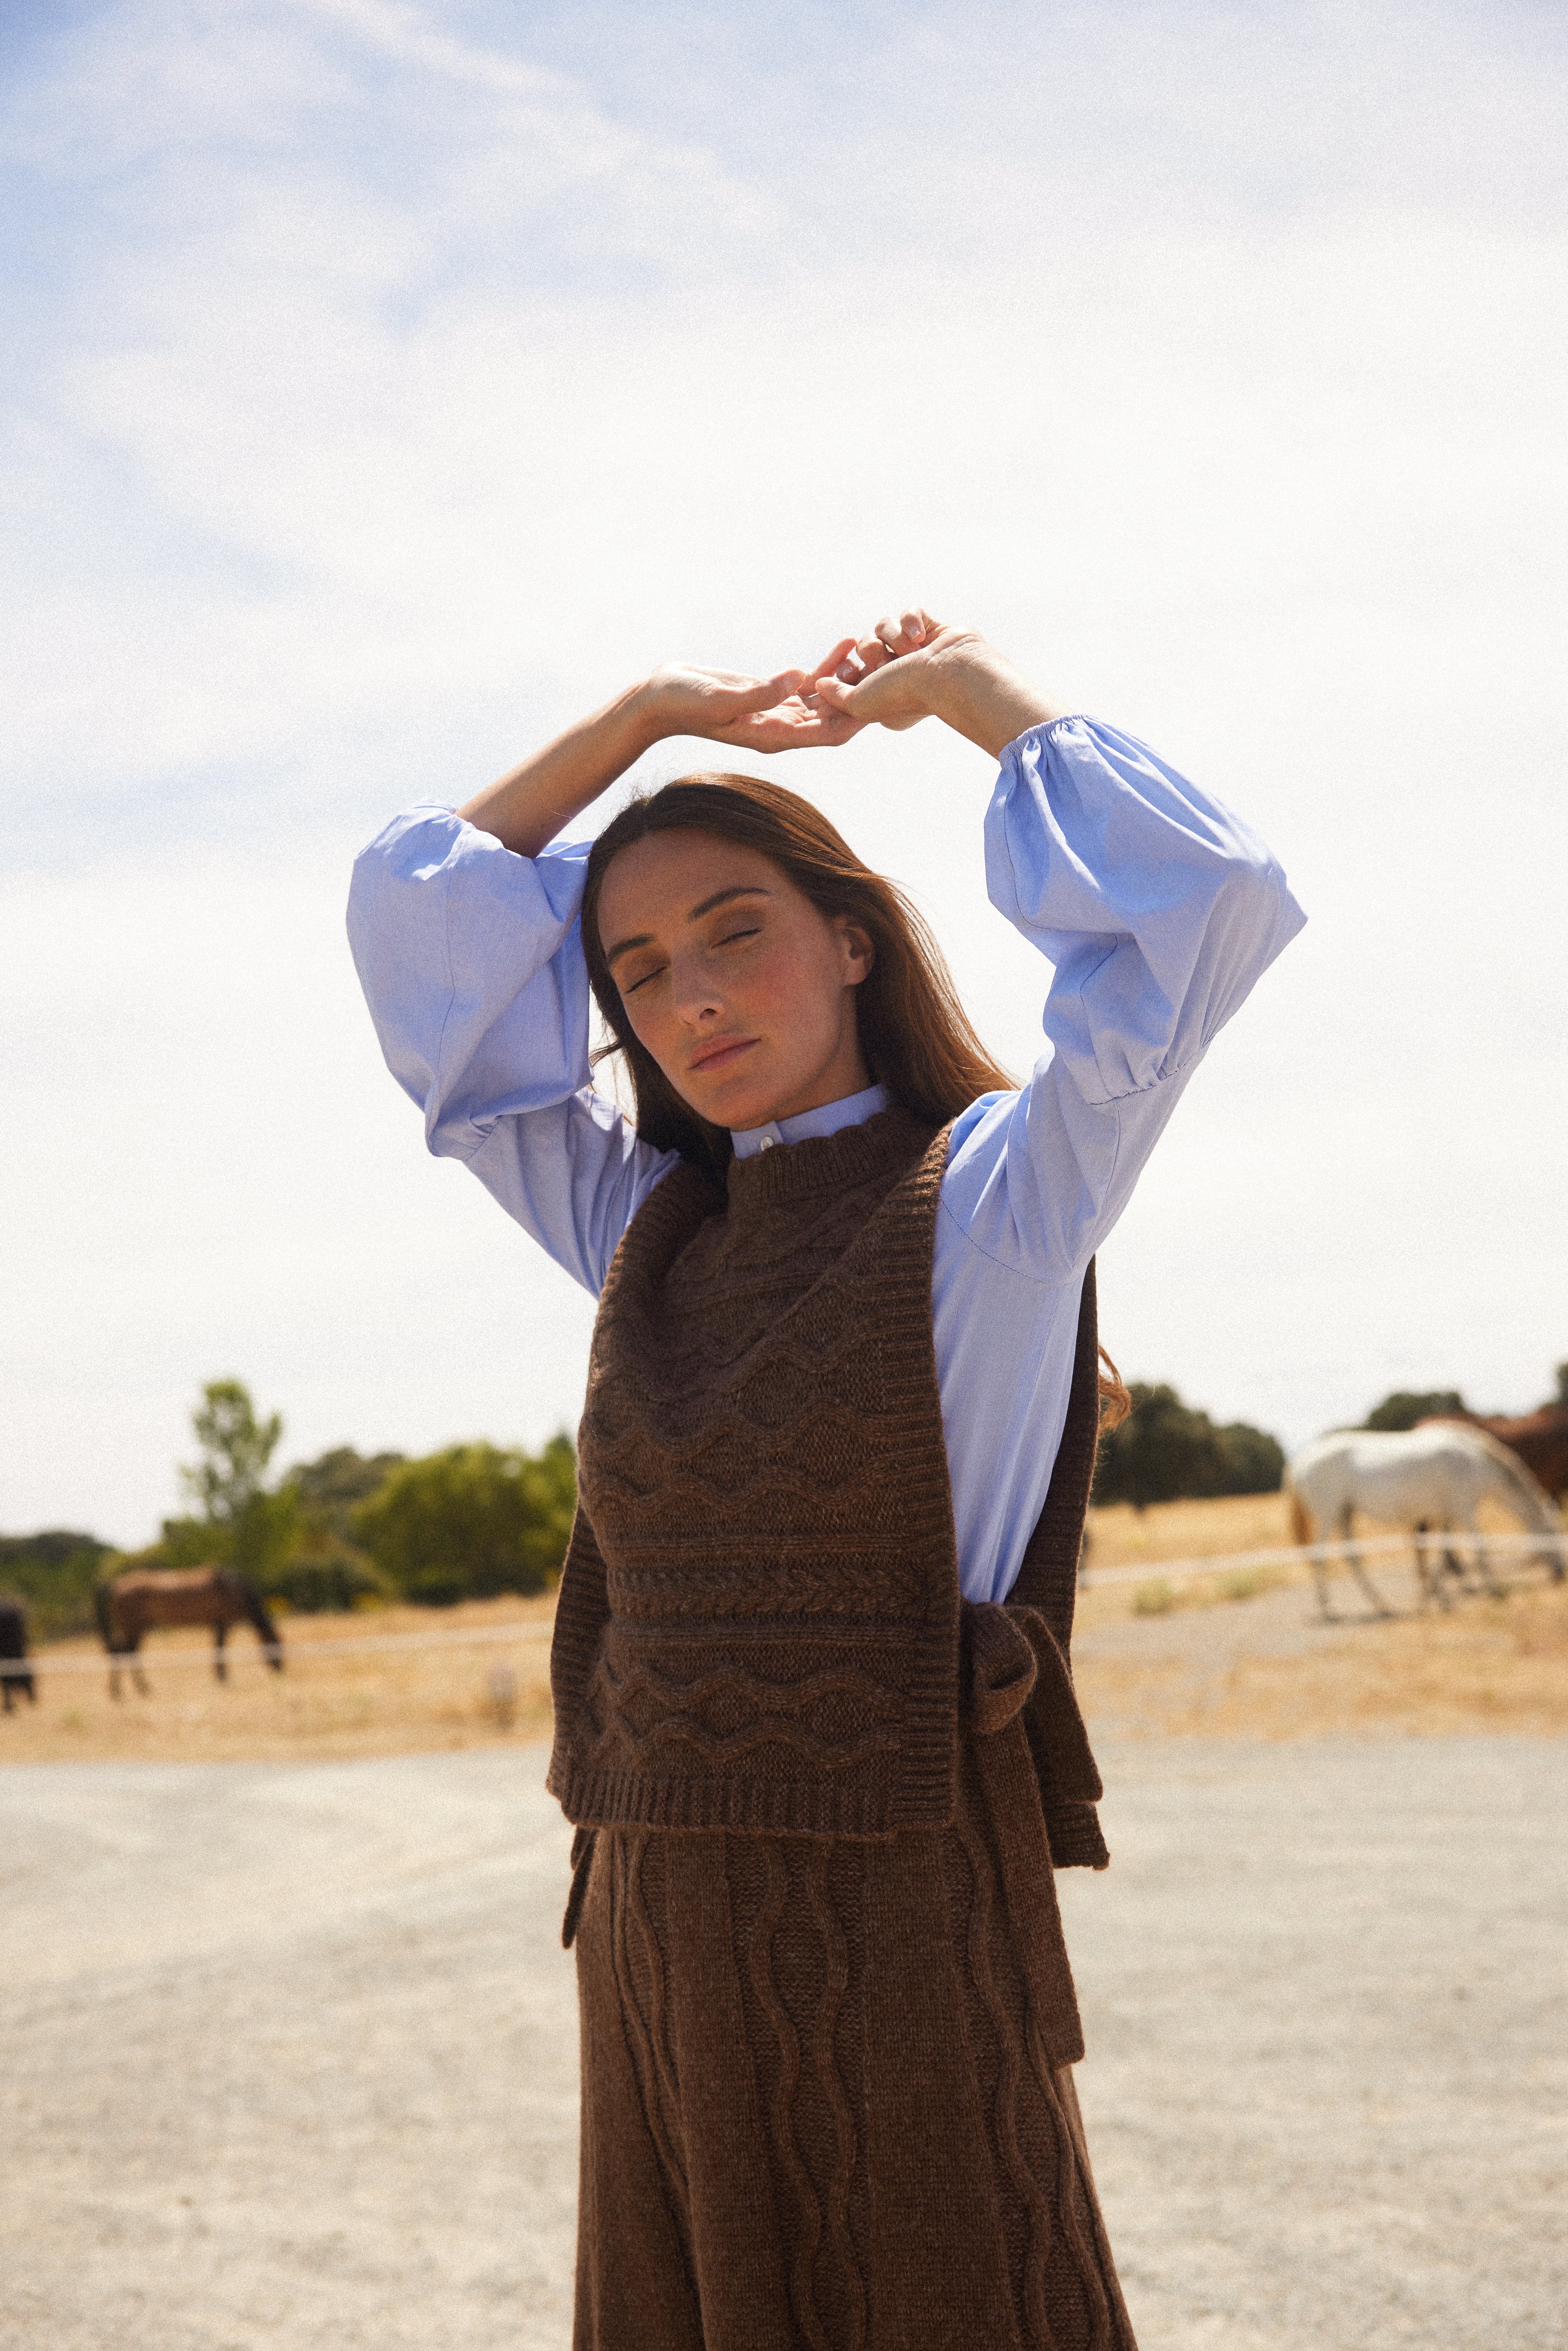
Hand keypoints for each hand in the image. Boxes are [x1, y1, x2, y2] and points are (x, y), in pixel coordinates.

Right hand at [641, 648, 865, 752]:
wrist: (660, 698)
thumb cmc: (686, 702)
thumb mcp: (723, 698)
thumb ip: (760, 693)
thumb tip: (798, 679)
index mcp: (775, 736)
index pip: (830, 734)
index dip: (858, 718)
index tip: (884, 697)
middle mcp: (782, 728)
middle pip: (835, 717)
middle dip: (863, 697)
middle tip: (892, 669)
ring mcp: (778, 711)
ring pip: (827, 697)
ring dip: (851, 677)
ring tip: (876, 650)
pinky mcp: (771, 693)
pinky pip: (809, 681)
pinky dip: (829, 665)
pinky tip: (848, 642)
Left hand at [808, 608, 979, 733]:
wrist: (950, 676)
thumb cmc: (906, 694)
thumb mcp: (859, 704)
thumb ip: (835, 696)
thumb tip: (820, 684)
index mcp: (884, 694)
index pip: (852, 672)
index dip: (849, 671)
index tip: (852, 675)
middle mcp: (899, 672)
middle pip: (865, 644)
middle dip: (872, 651)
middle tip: (888, 664)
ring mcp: (917, 650)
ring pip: (884, 625)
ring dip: (893, 637)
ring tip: (911, 652)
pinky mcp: (932, 630)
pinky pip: (910, 611)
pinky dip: (912, 620)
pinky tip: (920, 637)